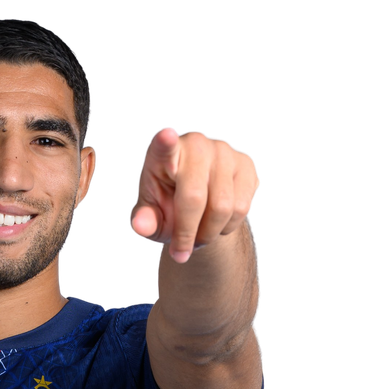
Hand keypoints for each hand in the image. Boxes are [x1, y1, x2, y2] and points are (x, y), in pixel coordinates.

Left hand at [129, 127, 258, 262]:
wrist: (198, 207)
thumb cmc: (166, 207)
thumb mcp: (151, 217)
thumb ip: (145, 221)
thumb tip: (141, 225)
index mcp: (163, 153)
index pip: (164, 147)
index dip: (166, 143)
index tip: (165, 136)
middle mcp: (196, 145)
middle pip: (195, 198)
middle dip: (187, 233)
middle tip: (181, 252)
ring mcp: (224, 151)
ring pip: (222, 208)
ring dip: (208, 234)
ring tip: (197, 236)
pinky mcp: (246, 165)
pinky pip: (241, 209)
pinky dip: (226, 228)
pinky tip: (215, 224)